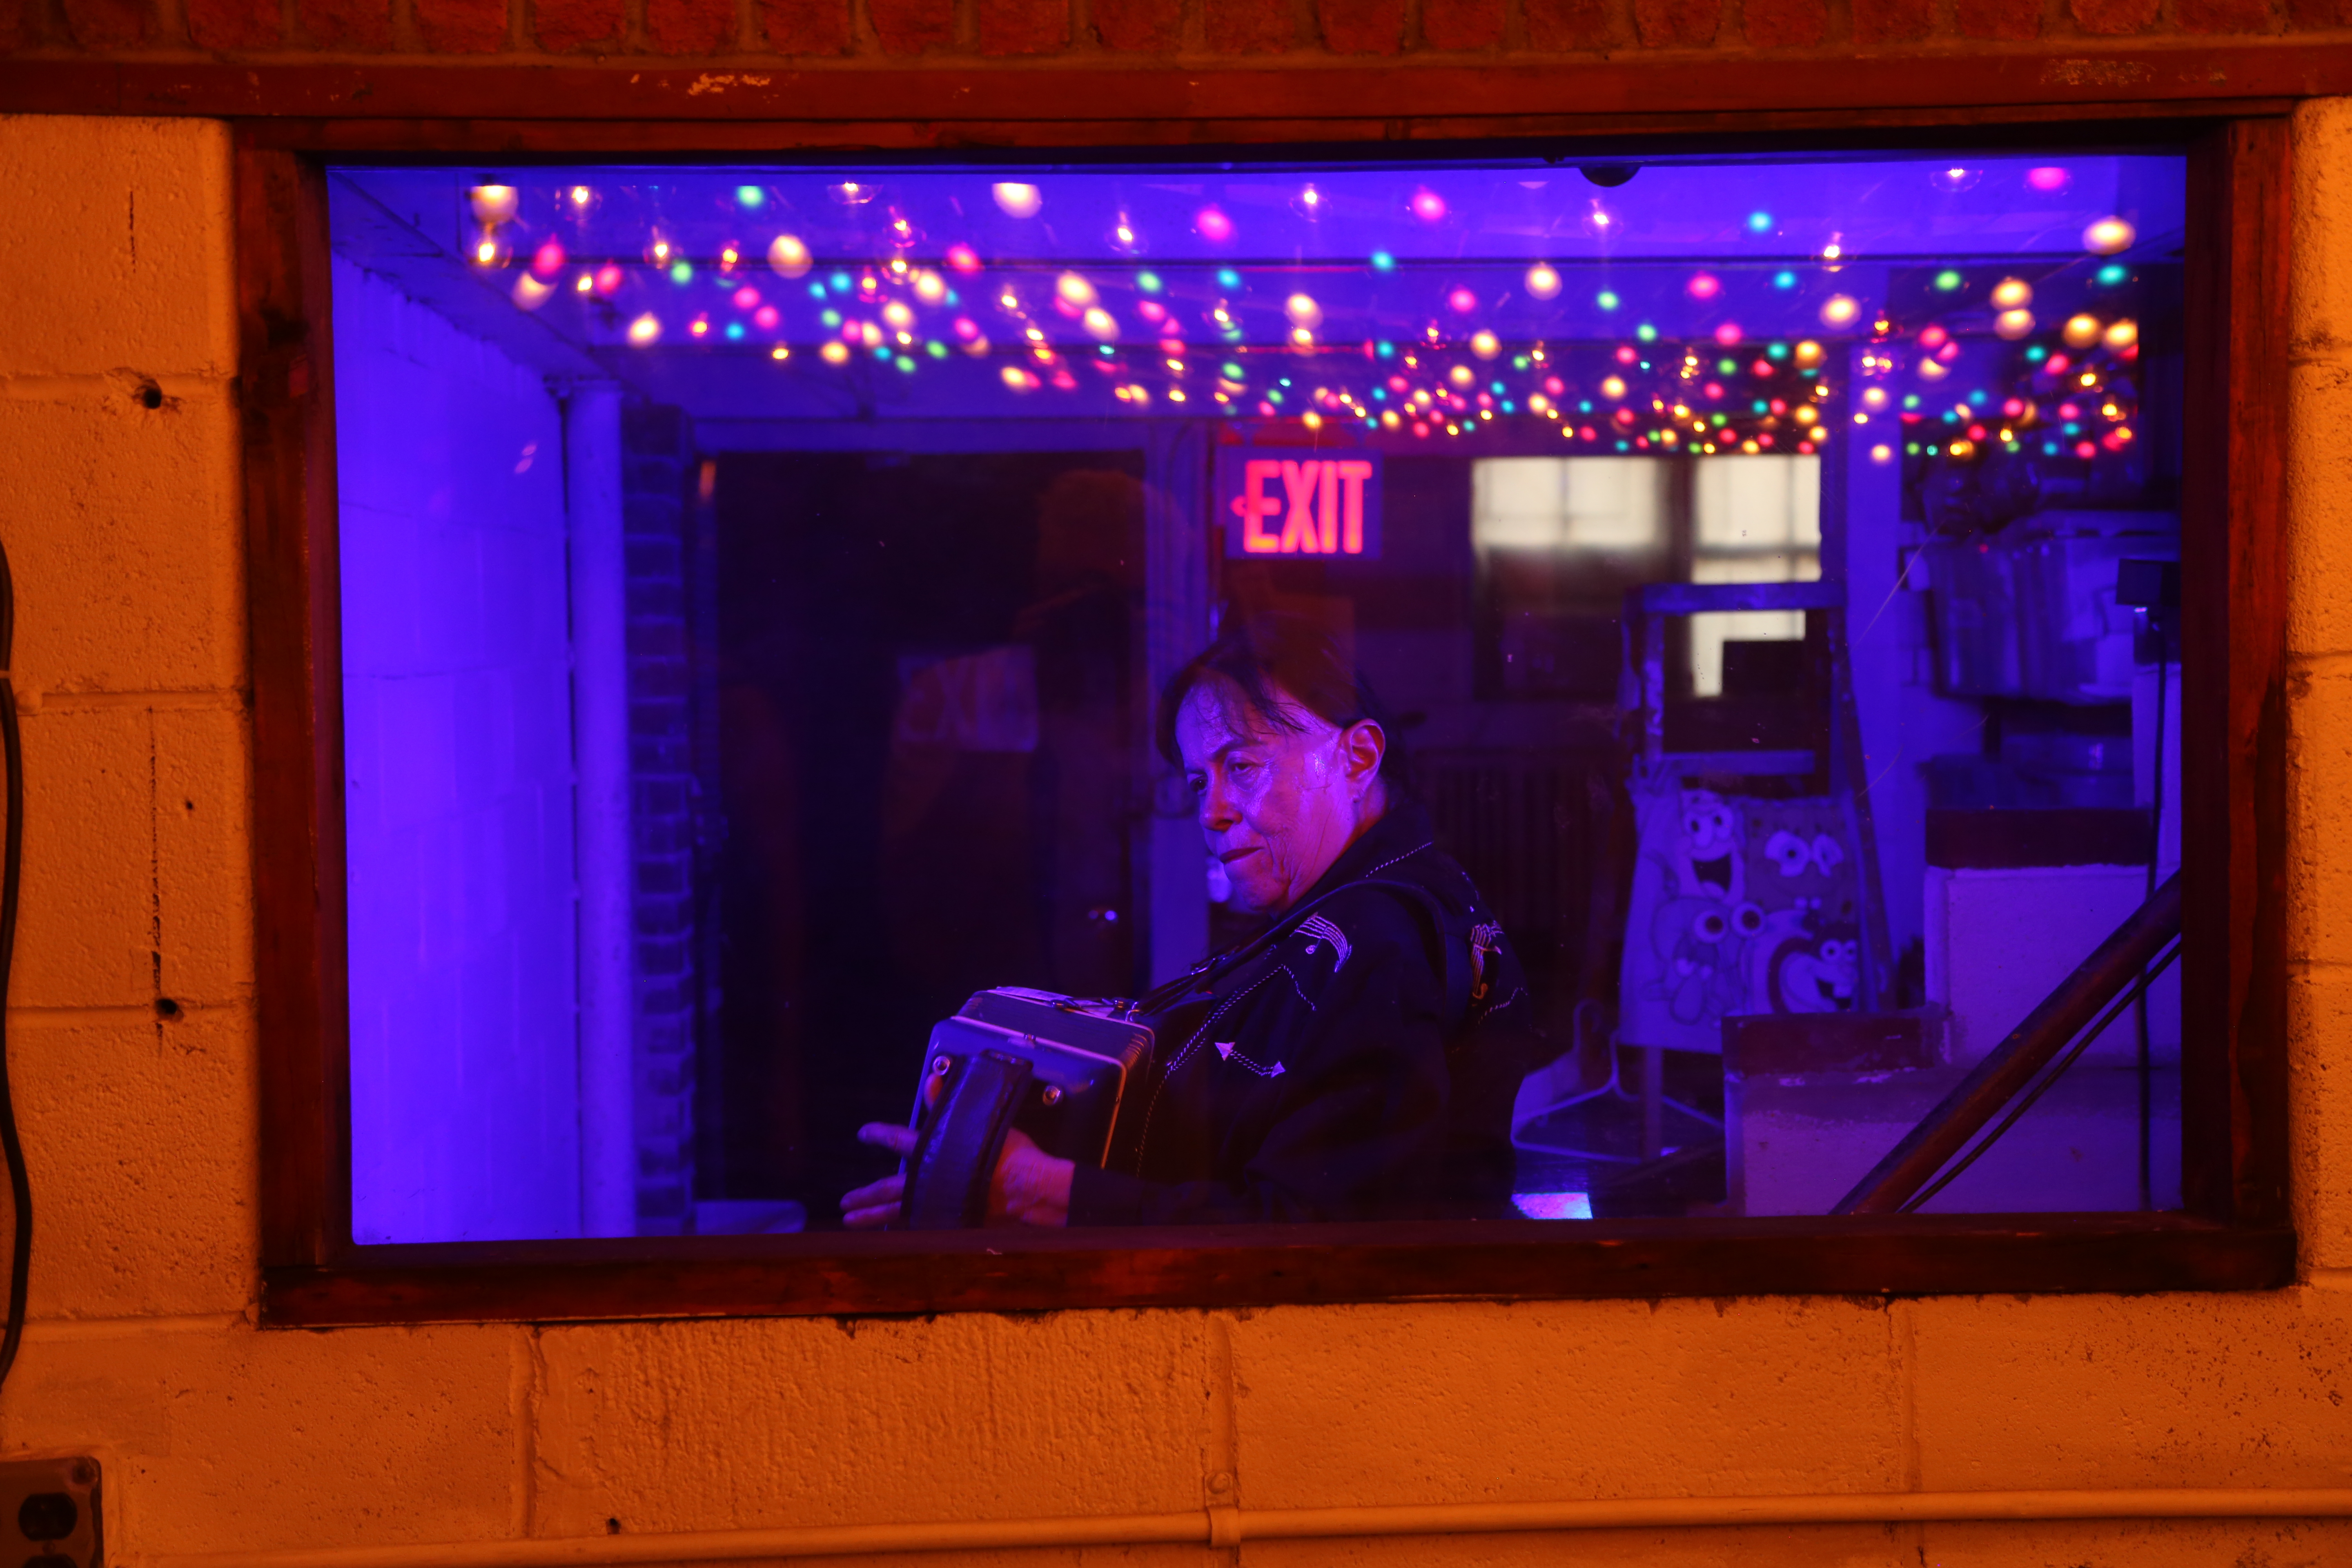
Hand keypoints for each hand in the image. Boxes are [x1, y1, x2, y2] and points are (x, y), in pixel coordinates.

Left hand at [838, 1123, 1074, 1229]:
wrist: (1029, 1188)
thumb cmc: (1010, 1153)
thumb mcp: (979, 1123)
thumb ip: (949, 1106)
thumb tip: (931, 1081)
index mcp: (932, 1153)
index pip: (897, 1141)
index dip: (879, 1135)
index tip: (865, 1134)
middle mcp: (928, 1182)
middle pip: (887, 1190)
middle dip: (864, 1195)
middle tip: (845, 1201)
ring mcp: (938, 1204)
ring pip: (897, 1213)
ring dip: (873, 1216)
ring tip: (852, 1221)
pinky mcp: (951, 1219)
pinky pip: (918, 1222)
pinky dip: (903, 1224)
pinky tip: (896, 1228)